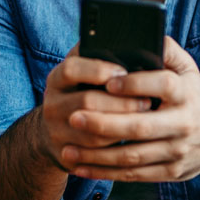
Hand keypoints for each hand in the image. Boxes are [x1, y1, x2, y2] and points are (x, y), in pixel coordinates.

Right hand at [38, 46, 152, 169]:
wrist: (54, 132)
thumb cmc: (82, 93)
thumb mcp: (84, 72)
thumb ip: (99, 57)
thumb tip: (134, 44)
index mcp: (57, 79)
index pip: (72, 69)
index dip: (98, 70)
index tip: (123, 71)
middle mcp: (52, 104)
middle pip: (87, 101)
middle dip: (121, 102)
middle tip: (147, 101)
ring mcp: (56, 131)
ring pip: (93, 132)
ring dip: (123, 126)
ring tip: (146, 120)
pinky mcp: (65, 155)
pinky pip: (94, 155)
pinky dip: (116, 148)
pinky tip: (134, 140)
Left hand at [60, 36, 199, 181]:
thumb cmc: (192, 96)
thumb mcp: (188, 69)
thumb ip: (167, 50)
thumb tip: (145, 34)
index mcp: (186, 92)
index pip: (162, 85)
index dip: (135, 83)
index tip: (108, 81)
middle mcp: (184, 123)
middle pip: (141, 126)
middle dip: (104, 123)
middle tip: (73, 117)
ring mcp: (178, 151)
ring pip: (132, 157)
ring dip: (97, 155)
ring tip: (67, 149)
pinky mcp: (171, 172)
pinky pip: (133, 175)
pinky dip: (105, 174)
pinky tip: (81, 168)